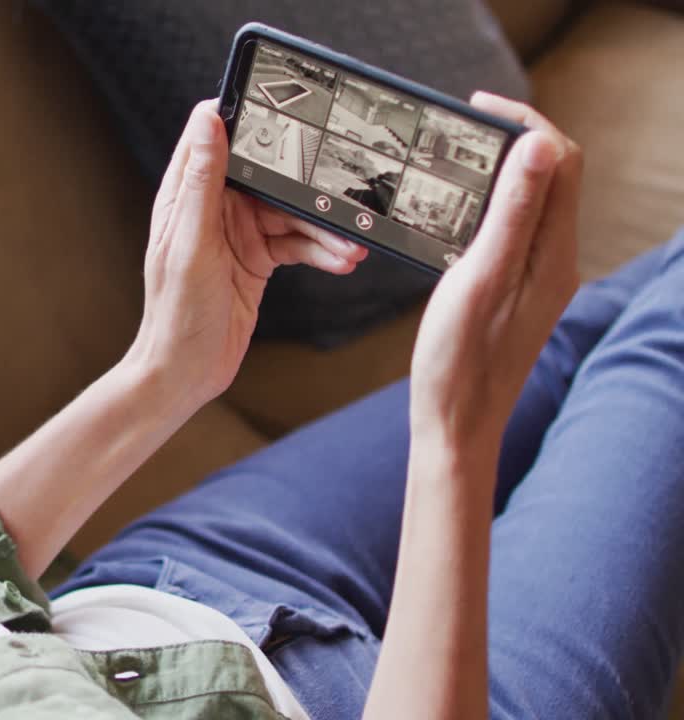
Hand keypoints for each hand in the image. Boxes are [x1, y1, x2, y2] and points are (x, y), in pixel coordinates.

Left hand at [125, 100, 367, 408]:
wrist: (186, 373)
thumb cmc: (176, 313)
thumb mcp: (192, 242)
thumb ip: (202, 182)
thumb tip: (208, 121)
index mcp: (187, 196)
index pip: (215, 139)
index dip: (247, 117)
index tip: (287, 105)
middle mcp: (213, 210)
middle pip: (268, 177)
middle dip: (307, 185)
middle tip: (344, 189)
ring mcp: (238, 235)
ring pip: (290, 213)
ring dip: (323, 227)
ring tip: (352, 243)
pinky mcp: (257, 260)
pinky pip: (297, 244)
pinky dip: (321, 251)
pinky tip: (344, 260)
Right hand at [410, 93, 581, 452]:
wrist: (456, 423)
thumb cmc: (460, 360)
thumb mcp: (480, 277)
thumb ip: (513, 212)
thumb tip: (540, 146)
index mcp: (553, 254)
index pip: (560, 161)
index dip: (527, 124)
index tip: (479, 108)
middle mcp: (555, 261)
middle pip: (552, 176)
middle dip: (514, 141)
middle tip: (462, 129)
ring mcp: (538, 276)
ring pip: (533, 202)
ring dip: (501, 173)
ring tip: (456, 161)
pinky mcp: (516, 290)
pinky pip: (516, 230)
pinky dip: (491, 206)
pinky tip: (457, 213)